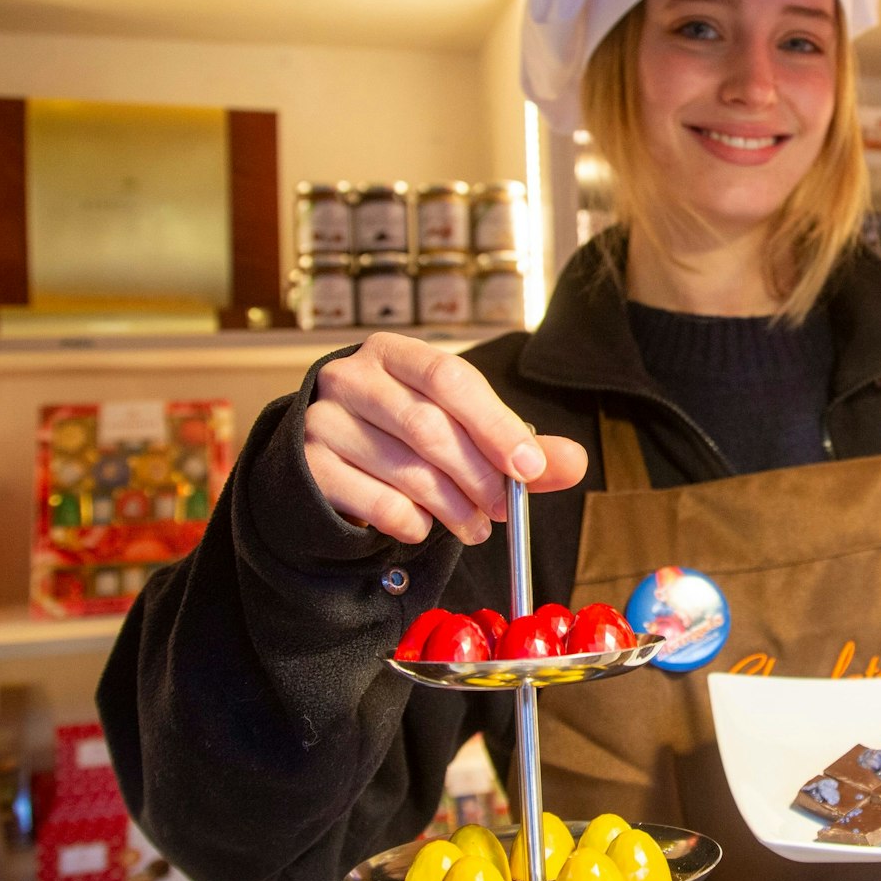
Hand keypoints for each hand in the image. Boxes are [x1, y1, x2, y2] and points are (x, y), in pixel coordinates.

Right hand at [305, 333, 587, 544]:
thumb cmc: (405, 438)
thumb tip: (572, 463)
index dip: (494, 424)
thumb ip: (516, 445)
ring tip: (475, 526)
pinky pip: (374, 501)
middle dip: (478, 477)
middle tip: (503, 510)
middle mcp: (350, 377)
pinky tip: (424, 528)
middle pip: (428, 427)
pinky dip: (411, 522)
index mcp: (395, 353)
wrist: (328, 464)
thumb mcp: (461, 430)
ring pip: (405, 469)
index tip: (529, 468)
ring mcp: (322, 419)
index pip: (449, 377)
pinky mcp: (308, 466)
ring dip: (453, 507)